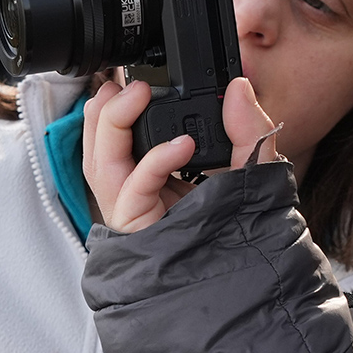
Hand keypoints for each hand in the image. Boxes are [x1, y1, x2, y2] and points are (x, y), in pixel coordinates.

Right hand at [82, 76, 277, 232]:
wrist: (250, 276)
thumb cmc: (243, 227)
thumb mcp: (253, 167)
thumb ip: (248, 128)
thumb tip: (238, 87)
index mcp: (153, 173)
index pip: (119, 133)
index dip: (117, 103)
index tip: (133, 75)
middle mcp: (136, 189)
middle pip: (99, 144)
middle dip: (105, 107)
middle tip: (131, 83)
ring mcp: (133, 210)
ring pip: (100, 163)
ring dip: (113, 123)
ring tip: (138, 94)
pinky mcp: (138, 227)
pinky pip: (132, 189)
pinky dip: (153, 162)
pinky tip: (180, 145)